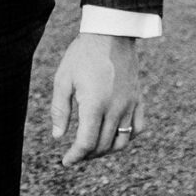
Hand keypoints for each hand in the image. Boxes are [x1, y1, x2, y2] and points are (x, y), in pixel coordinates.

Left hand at [50, 32, 142, 167]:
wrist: (110, 34)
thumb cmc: (82, 55)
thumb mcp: (63, 80)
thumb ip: (60, 110)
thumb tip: (58, 137)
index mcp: (95, 105)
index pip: (87, 143)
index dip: (75, 156)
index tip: (66, 162)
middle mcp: (115, 109)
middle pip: (104, 146)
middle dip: (88, 155)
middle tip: (76, 156)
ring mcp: (130, 105)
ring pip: (122, 141)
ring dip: (107, 151)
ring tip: (93, 149)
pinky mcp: (138, 99)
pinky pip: (138, 128)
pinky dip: (127, 138)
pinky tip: (115, 136)